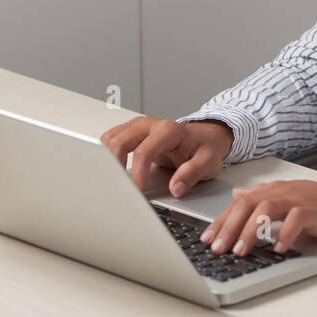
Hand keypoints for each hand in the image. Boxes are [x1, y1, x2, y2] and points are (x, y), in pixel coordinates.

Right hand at [99, 115, 233, 195]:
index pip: (143, 152)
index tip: (136, 192)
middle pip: (119, 141)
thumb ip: (192, 174)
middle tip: (119, 187)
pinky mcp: (132, 131)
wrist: (205, 138)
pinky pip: (111, 139)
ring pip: (111, 138)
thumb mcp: (208, 162)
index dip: (137, 175)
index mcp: (169, 130)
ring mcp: (139, 126)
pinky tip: (114, 169)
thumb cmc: (205, 149)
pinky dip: (108, 153)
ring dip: (108, 159)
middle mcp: (150, 124)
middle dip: (115, 166)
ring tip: (114, 180)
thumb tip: (176, 188)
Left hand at [200, 178, 316, 255]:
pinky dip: (285, 234)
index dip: (221, 221)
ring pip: (267, 209)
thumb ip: (260, 196)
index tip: (207, 239)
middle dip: (230, 226)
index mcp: (271, 190)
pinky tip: (278, 248)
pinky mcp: (314, 210)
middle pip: (248, 205)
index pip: (239, 204)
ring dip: (251, 230)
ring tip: (241, 250)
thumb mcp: (285, 198)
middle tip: (218, 247)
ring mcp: (297, 199)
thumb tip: (237, 194)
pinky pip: (296, 220)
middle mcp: (281, 191)